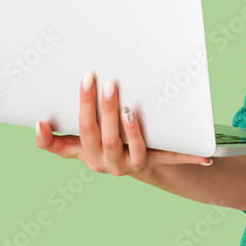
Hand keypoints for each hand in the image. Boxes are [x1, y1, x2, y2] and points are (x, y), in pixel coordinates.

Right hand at [34, 72, 212, 174]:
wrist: (135, 159)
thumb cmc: (104, 136)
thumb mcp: (80, 131)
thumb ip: (61, 121)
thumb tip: (42, 107)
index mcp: (83, 153)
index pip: (62, 144)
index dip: (49, 138)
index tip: (41, 121)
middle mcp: (103, 161)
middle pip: (97, 136)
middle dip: (97, 109)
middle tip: (99, 81)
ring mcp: (129, 164)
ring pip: (129, 148)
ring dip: (129, 129)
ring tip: (129, 110)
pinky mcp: (154, 161)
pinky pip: (171, 156)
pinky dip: (188, 154)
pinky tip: (204, 152)